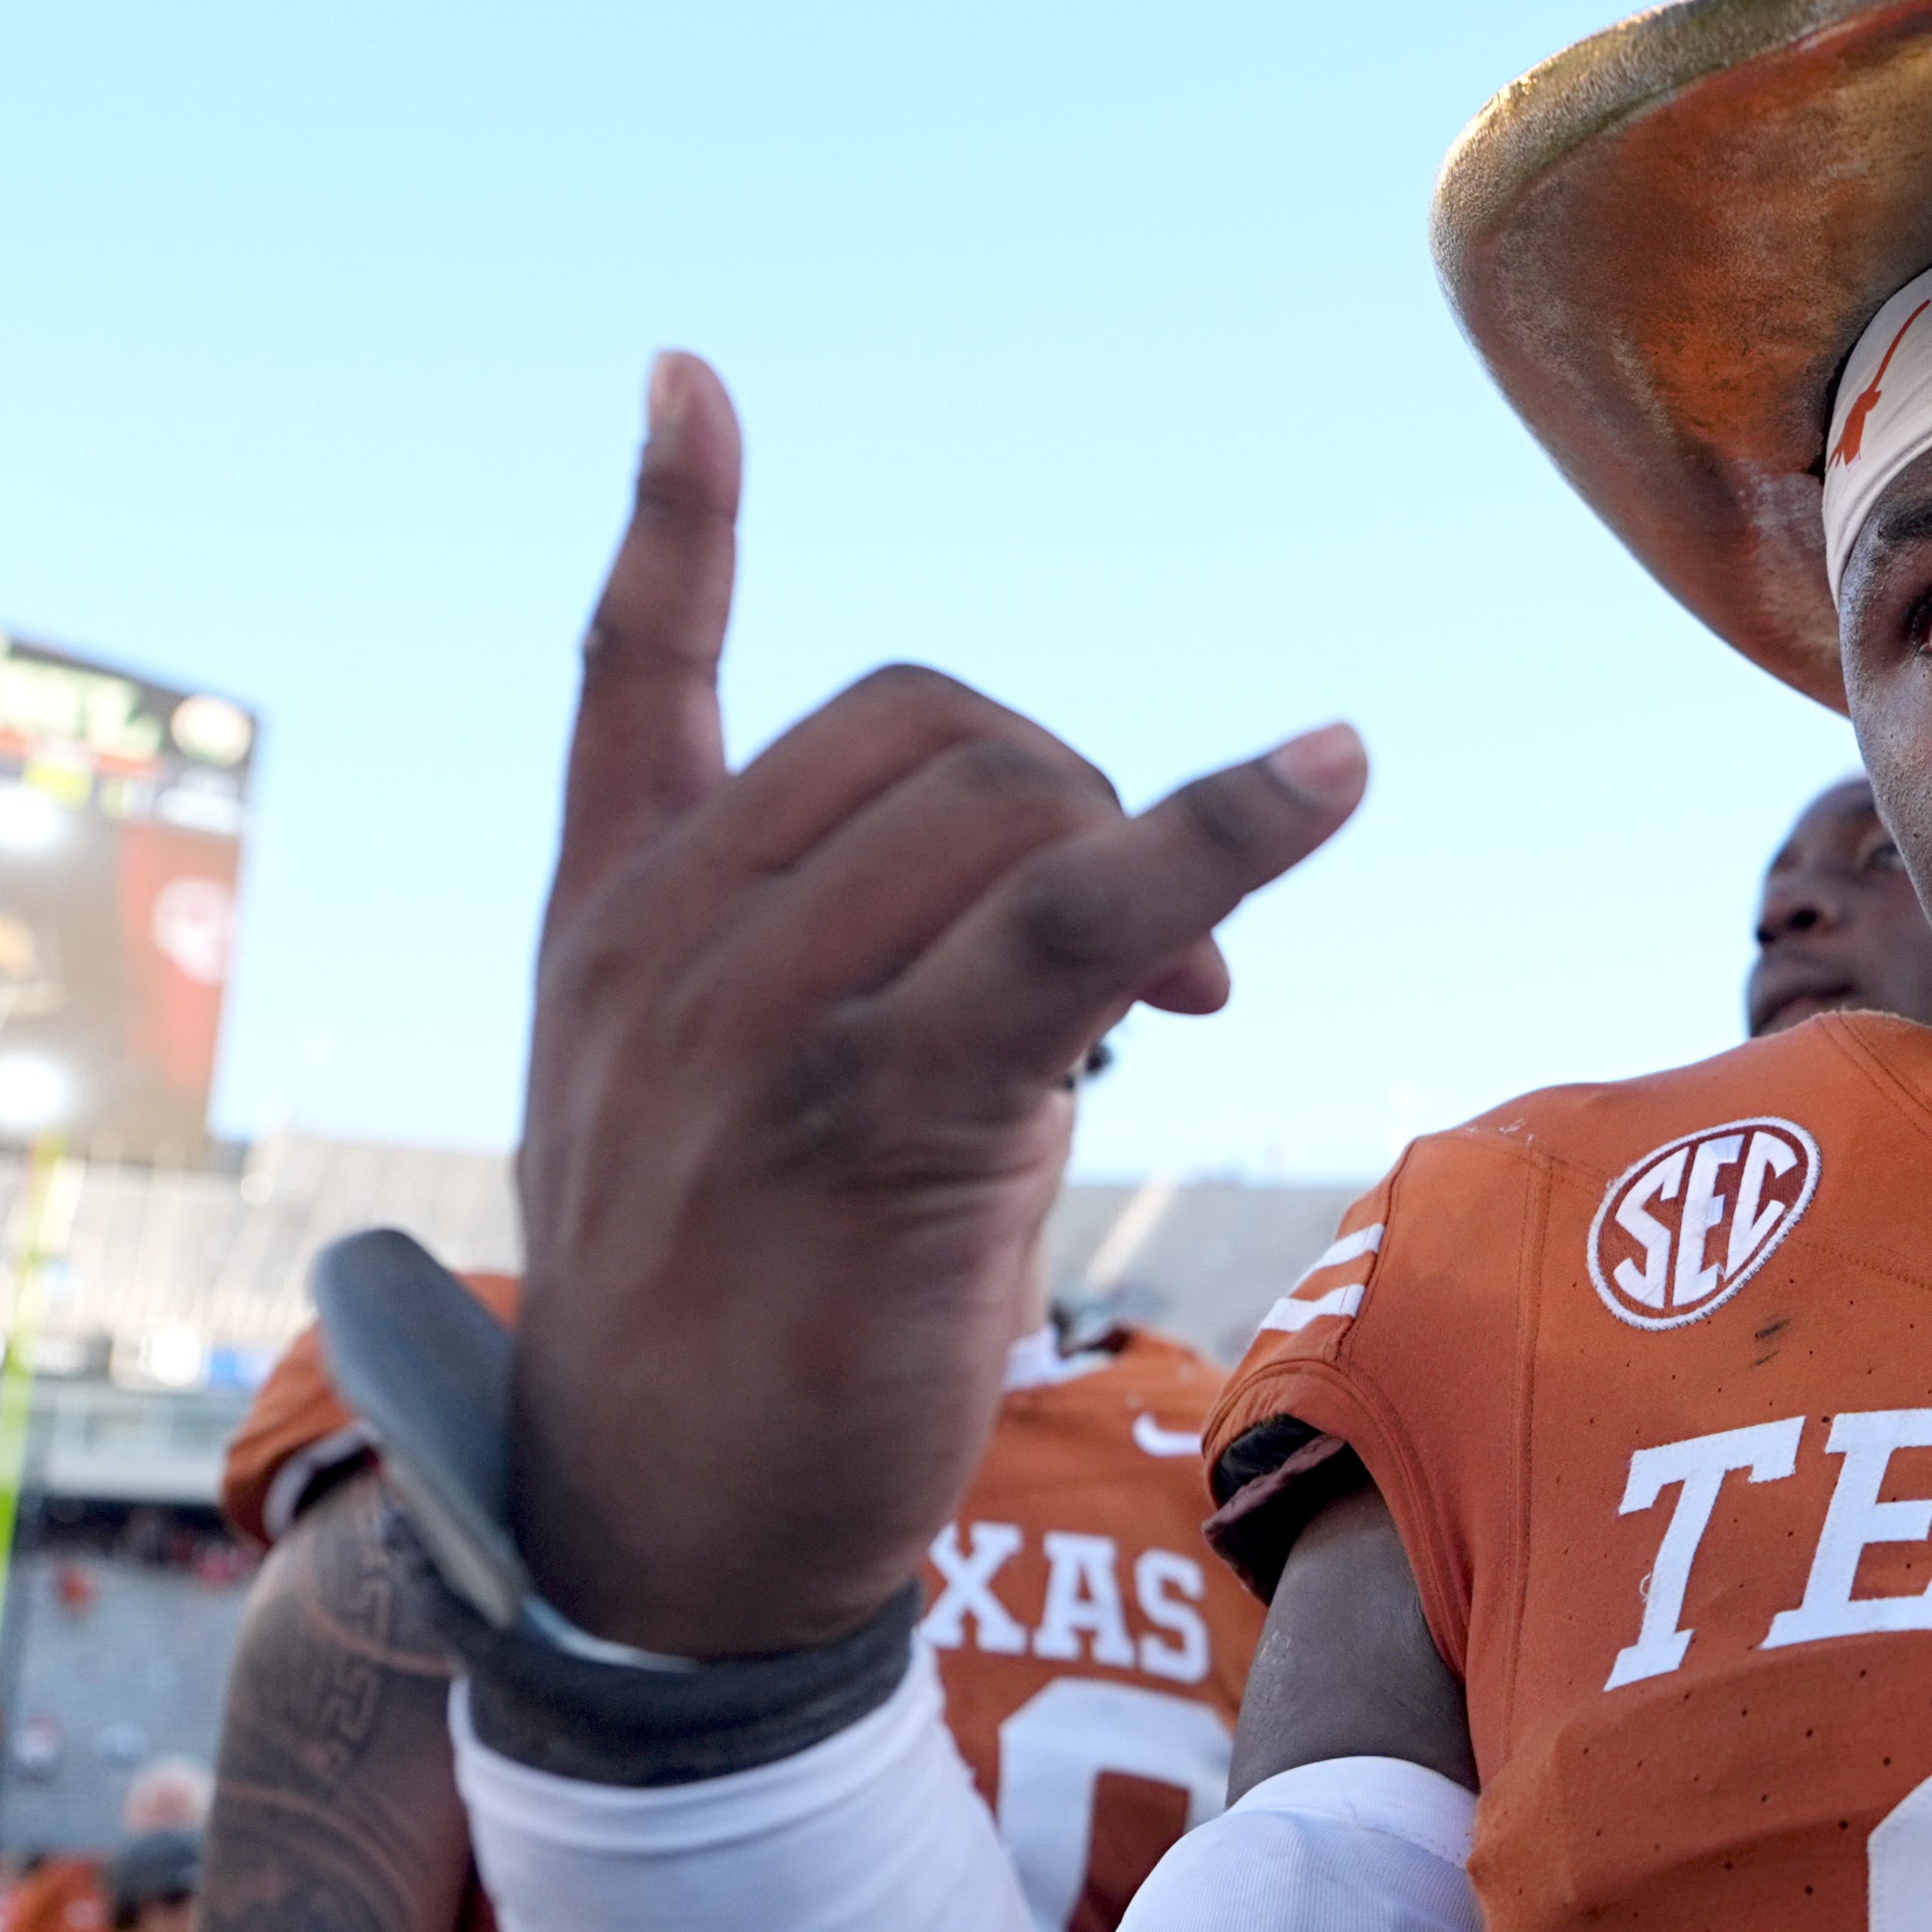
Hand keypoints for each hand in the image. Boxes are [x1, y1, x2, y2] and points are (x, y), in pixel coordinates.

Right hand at [508, 356, 1363, 1659]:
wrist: (663, 1553)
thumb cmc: (743, 1334)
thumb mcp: (743, 1113)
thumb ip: (860, 972)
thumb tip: (1109, 925)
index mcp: (603, 921)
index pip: (630, 674)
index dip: (671, 522)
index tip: (690, 377)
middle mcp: (657, 945)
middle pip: (923, 723)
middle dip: (1073, 793)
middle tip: (1161, 962)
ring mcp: (752, 1027)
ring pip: (1002, 806)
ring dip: (1145, 861)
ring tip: (1180, 1003)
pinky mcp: (875, 1118)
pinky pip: (1068, 917)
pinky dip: (1214, 835)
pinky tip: (1328, 771)